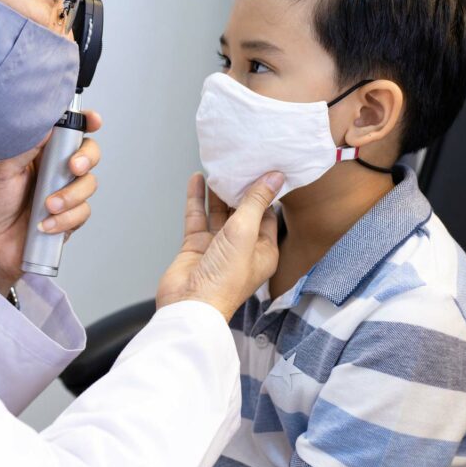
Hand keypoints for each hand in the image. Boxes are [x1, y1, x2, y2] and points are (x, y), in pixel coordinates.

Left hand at [0, 111, 102, 295]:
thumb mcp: (1, 171)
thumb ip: (23, 147)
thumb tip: (45, 124)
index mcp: (40, 152)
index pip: (68, 131)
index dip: (85, 123)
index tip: (93, 121)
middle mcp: (55, 170)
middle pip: (88, 154)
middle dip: (86, 158)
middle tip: (72, 167)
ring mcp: (65, 193)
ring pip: (89, 184)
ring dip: (70, 195)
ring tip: (47, 206)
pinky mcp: (69, 218)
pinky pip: (82, 212)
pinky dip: (65, 219)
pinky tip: (44, 225)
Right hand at [156, 172, 283, 319]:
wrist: (191, 303)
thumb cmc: (224, 277)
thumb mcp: (246, 232)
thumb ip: (256, 202)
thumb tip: (274, 177)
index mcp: (263, 250)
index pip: (268, 215)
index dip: (265, 193)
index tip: (264, 169)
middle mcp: (241, 248)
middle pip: (242, 212)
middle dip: (240, 189)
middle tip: (240, 163)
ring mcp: (217, 247)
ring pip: (218, 213)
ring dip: (217, 192)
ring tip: (218, 167)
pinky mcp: (195, 247)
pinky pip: (197, 217)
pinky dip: (196, 198)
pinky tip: (197, 180)